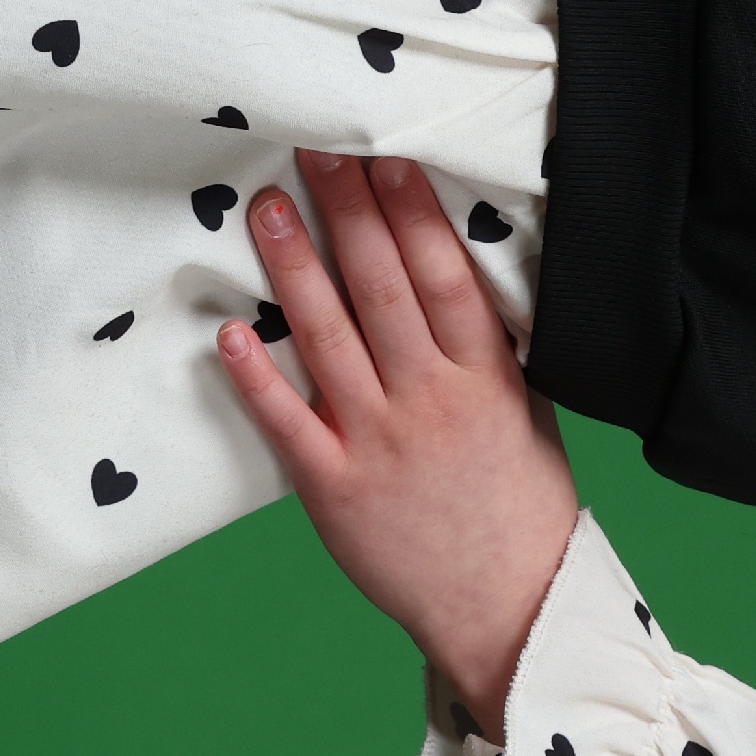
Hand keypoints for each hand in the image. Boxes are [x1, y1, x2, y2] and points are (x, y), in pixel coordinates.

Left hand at [217, 153, 579, 740]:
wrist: (510, 606)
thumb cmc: (520, 502)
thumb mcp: (526, 408)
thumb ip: (487, 345)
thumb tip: (449, 267)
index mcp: (485, 375)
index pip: (442, 273)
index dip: (410, 209)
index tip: (383, 154)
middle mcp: (431, 399)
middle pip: (382, 287)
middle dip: (347, 212)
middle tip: (314, 149)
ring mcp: (379, 442)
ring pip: (330, 337)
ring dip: (294, 267)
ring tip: (265, 208)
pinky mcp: (335, 488)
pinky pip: (288, 423)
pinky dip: (257, 378)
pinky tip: (229, 332)